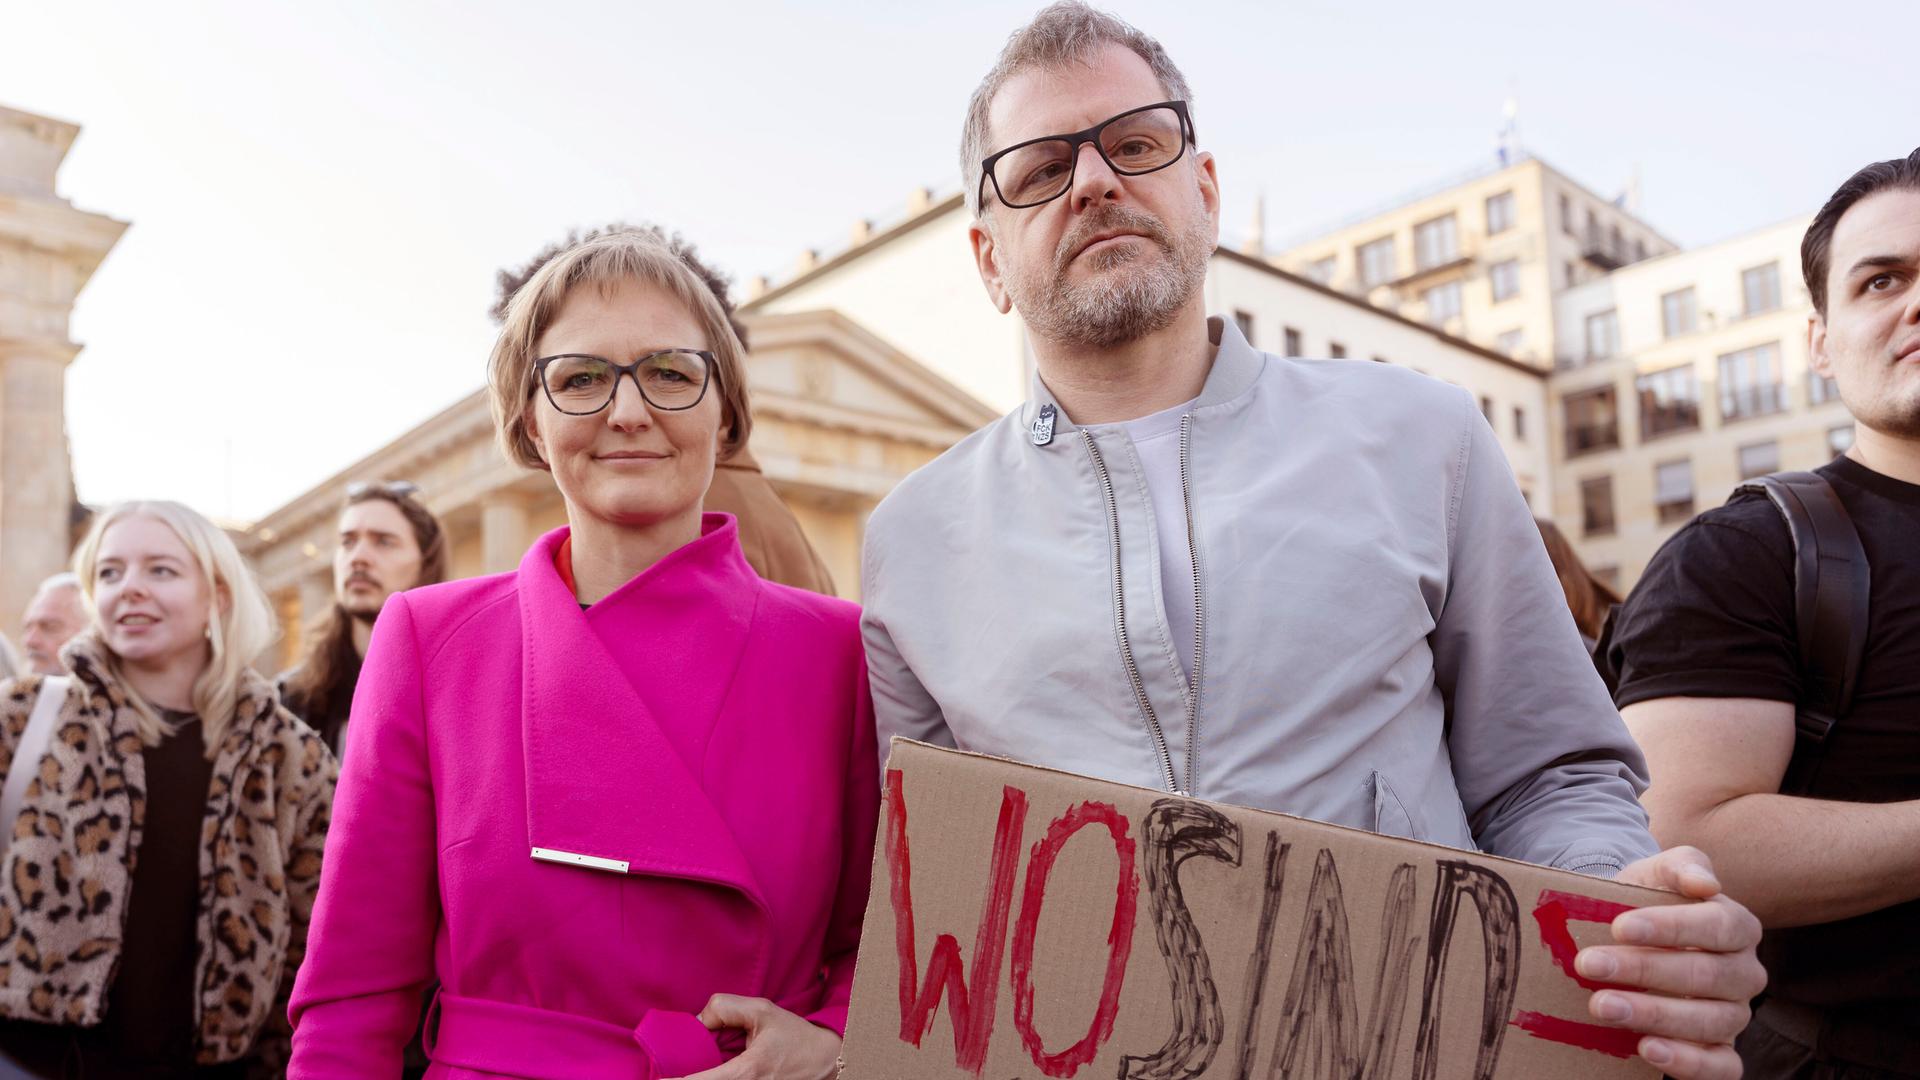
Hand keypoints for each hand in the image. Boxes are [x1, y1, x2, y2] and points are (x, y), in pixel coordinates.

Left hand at [668, 994, 841, 1079]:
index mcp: (748, 1071)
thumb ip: (724, 1009)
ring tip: (706, 1061)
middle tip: (674, 1069)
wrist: (825, 1060)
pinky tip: (720, 1064)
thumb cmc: (794, 1035)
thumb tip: (696, 1023)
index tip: (661, 1079)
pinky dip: (718, 1075)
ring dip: (706, 1073)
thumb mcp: (762, 1010)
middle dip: (691, 1075)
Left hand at [1581, 846, 1765, 1079]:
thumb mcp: (1654, 873)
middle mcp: (1744, 973)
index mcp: (1737, 927)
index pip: (1716, 926)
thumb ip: (1680, 865)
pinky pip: (1722, 1067)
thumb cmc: (1643, 903)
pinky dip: (1689, 1063)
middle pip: (1707, 976)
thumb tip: (1705, 883)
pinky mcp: (1721, 1051)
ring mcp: (1734, 1014)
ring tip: (1601, 1006)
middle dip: (1644, 970)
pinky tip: (1647, 1049)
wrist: (1623, 937)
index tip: (1619, 927)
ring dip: (1653, 1015)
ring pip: (1710, 1022)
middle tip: (1589, 966)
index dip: (1670, 928)